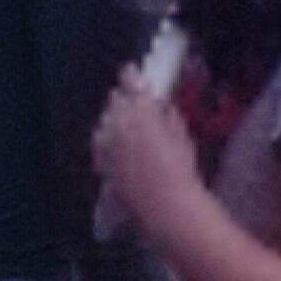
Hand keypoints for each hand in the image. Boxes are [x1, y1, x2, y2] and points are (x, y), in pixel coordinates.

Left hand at [90, 64, 204, 229]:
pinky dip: (108, 141)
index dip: (133, 75)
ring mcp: (104, 140)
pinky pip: (100, 142)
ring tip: (130, 132)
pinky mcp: (99, 160)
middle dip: (125, 100)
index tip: (136, 76)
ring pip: (105, 120)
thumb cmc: (180, 168)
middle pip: (115, 98)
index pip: (129, 77)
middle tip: (139, 109)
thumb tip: (161, 106)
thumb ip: (167, 114)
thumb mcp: (181, 134)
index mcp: (140, 107)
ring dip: (115, 121)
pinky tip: (120, 151)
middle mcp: (117, 119)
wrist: (164, 205)